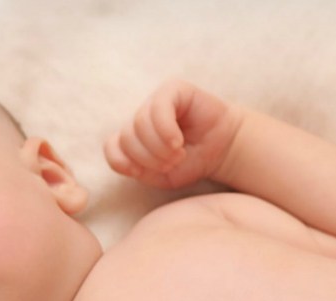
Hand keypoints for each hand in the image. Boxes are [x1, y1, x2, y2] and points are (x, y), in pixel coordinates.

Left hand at [104, 79, 241, 188]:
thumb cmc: (191, 162)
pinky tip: (178, 141)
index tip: (147, 172)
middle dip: (148, 158)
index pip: (111, 148)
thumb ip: (138, 170)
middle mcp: (140, 117)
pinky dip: (166, 129)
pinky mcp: (172, 89)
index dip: (126, 163)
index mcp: (132, 137)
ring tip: (178, 154)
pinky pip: (158, 108)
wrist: (224, 150)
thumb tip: (126, 161)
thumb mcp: (161, 177)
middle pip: (126, 137)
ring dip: (159, 147)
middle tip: (172, 163)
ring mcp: (154, 101)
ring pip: (139, 124)